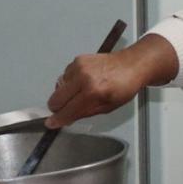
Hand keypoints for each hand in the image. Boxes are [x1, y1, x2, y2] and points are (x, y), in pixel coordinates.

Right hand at [44, 33, 178, 127]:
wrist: (131, 65)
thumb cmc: (124, 87)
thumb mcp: (107, 107)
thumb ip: (84, 113)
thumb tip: (67, 118)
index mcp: (93, 92)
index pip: (67, 110)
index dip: (58, 120)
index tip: (51, 124)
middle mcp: (83, 78)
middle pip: (56, 99)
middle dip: (58, 108)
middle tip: (66, 110)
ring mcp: (79, 67)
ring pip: (58, 88)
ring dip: (64, 94)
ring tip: (80, 93)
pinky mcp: (77, 60)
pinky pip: (64, 76)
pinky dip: (69, 83)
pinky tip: (82, 83)